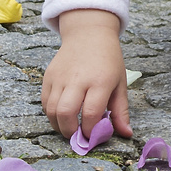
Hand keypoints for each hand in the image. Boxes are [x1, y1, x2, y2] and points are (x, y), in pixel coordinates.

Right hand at [41, 9, 132, 140]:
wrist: (89, 34)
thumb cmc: (108, 60)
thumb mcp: (120, 83)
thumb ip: (121, 110)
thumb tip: (126, 134)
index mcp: (100, 81)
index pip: (91, 113)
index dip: (90, 131)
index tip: (92, 137)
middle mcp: (78, 79)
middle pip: (66, 113)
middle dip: (70, 132)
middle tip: (77, 135)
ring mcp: (60, 77)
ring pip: (51, 110)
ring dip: (58, 125)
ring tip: (68, 128)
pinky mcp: (49, 75)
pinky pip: (45, 101)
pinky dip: (50, 113)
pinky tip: (61, 115)